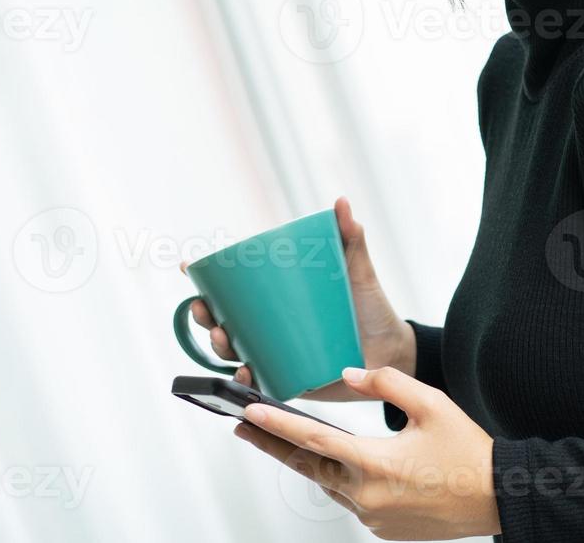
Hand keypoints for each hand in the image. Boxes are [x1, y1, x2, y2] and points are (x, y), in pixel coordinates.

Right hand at [179, 196, 415, 401]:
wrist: (393, 352)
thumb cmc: (371, 308)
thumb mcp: (358, 272)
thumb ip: (351, 238)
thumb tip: (342, 201)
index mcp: (278, 300)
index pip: (233, 289)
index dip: (205, 280)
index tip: (190, 268)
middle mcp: (270, 328)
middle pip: (223, 321)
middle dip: (204, 316)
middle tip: (207, 311)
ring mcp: (276, 354)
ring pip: (234, 353)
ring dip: (219, 347)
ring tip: (224, 339)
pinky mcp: (288, 380)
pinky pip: (260, 383)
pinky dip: (247, 381)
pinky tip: (246, 373)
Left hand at [233, 366, 500, 539]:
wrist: (496, 495)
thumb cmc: (467, 451)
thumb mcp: (431, 404)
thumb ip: (387, 383)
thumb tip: (350, 375)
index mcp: (375, 464)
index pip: (313, 440)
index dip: (277, 425)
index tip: (250, 414)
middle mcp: (366, 496)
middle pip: (308, 465)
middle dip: (273, 445)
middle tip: (245, 428)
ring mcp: (372, 517)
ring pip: (329, 484)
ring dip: (310, 461)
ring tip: (289, 441)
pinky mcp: (381, 529)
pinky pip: (350, 501)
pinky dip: (343, 480)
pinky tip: (348, 465)